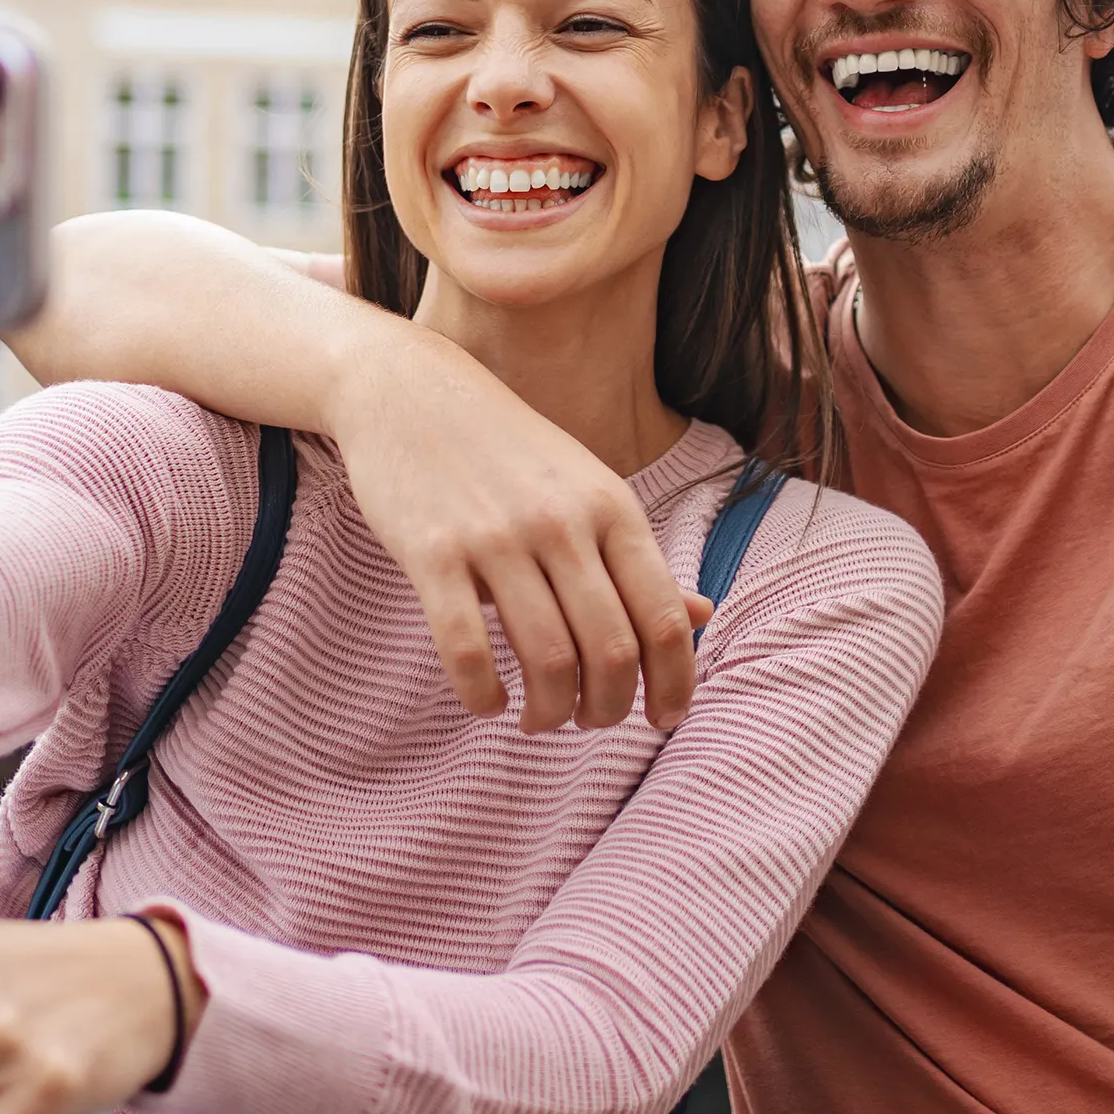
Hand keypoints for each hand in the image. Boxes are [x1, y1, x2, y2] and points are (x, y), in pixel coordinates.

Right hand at [329, 331, 710, 734]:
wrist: (410, 392)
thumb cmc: (508, 451)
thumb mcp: (587, 489)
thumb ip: (637, 557)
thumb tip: (703, 615)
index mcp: (612, 508)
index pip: (664, 617)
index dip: (675, 684)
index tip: (665, 720)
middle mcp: (562, 522)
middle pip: (611, 651)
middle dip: (607, 710)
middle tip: (588, 722)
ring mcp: (496, 537)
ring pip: (546, 659)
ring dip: (549, 712)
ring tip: (540, 719)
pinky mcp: (433, 552)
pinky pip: (466, 650)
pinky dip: (482, 695)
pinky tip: (488, 701)